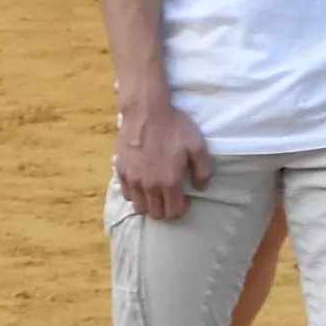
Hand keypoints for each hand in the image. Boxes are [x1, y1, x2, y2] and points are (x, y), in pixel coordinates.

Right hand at [110, 91, 209, 228]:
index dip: (182, 209)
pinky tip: (142, 183)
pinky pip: (127, 194)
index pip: (174, 212)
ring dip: (150, 204)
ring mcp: (133, 180)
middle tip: (171, 196)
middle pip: (156, 214)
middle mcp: (150, 186)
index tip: (185, 199)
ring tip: (156, 192)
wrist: (146, 111)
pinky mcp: (122, 171)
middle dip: (166, 209)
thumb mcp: (197, 145)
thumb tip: (201, 188)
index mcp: (170, 182)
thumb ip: (203, 170)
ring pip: (140, 207)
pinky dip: (135, 194)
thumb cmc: (174, 126)